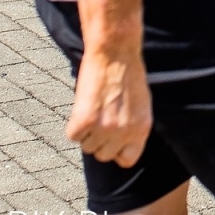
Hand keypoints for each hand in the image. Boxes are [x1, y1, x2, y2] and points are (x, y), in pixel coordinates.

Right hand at [66, 45, 151, 167]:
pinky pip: (72, 136)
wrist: (116, 53)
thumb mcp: (141, 105)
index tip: (112, 141)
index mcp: (142, 129)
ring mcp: (104, 128)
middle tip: (100, 119)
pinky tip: (83, 106)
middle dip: (99, 140)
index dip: (117, 151)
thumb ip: (132, 126)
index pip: (127, 160)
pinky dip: (73, 124)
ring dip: (86, 131)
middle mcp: (125, 132)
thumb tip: (120, 143)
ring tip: (93, 109)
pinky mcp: (85, 120)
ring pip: (86, 146)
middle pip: (102, 155)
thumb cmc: (128, 75)